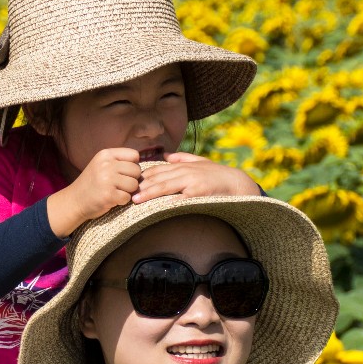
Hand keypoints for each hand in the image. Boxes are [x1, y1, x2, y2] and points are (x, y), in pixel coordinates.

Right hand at [48, 147, 141, 234]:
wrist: (74, 201)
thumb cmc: (92, 183)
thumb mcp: (101, 165)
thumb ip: (118, 161)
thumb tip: (140, 164)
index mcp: (105, 154)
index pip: (134, 155)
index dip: (133, 165)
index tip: (124, 173)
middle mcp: (106, 165)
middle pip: (136, 170)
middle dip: (132, 179)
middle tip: (120, 185)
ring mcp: (107, 180)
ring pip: (134, 184)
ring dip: (128, 191)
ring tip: (116, 192)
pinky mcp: (108, 195)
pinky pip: (128, 197)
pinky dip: (122, 201)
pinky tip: (112, 199)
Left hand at [131, 152, 263, 203]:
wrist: (237, 183)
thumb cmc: (218, 175)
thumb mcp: (200, 162)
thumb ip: (183, 158)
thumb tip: (166, 155)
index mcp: (183, 166)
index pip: (158, 170)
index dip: (142, 176)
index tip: (128, 182)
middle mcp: (185, 171)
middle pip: (157, 178)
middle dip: (140, 185)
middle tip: (124, 192)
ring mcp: (191, 182)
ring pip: (165, 187)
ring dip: (148, 194)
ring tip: (135, 200)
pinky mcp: (198, 193)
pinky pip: (179, 199)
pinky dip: (167, 203)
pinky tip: (156, 208)